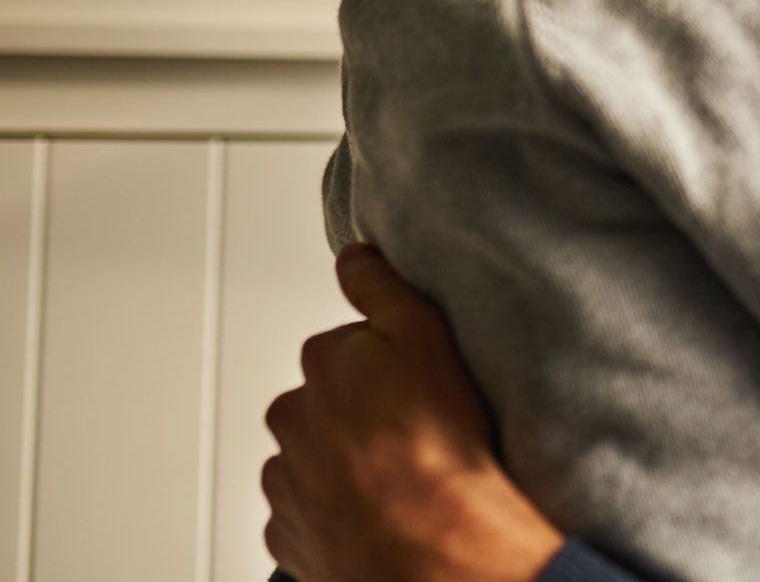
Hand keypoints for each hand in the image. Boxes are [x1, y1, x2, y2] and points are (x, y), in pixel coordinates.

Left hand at [261, 244, 564, 581]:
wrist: (431, 542)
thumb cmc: (433, 441)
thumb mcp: (421, 332)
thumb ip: (381, 286)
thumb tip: (353, 255)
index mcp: (321, 364)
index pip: (346, 348)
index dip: (387, 364)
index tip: (416, 384)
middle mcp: (291, 420)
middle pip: (325, 404)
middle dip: (359, 414)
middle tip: (412, 432)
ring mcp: (287, 482)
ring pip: (313, 460)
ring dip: (345, 464)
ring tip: (399, 479)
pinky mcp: (290, 536)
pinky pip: (310, 515)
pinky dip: (336, 513)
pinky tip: (378, 514)